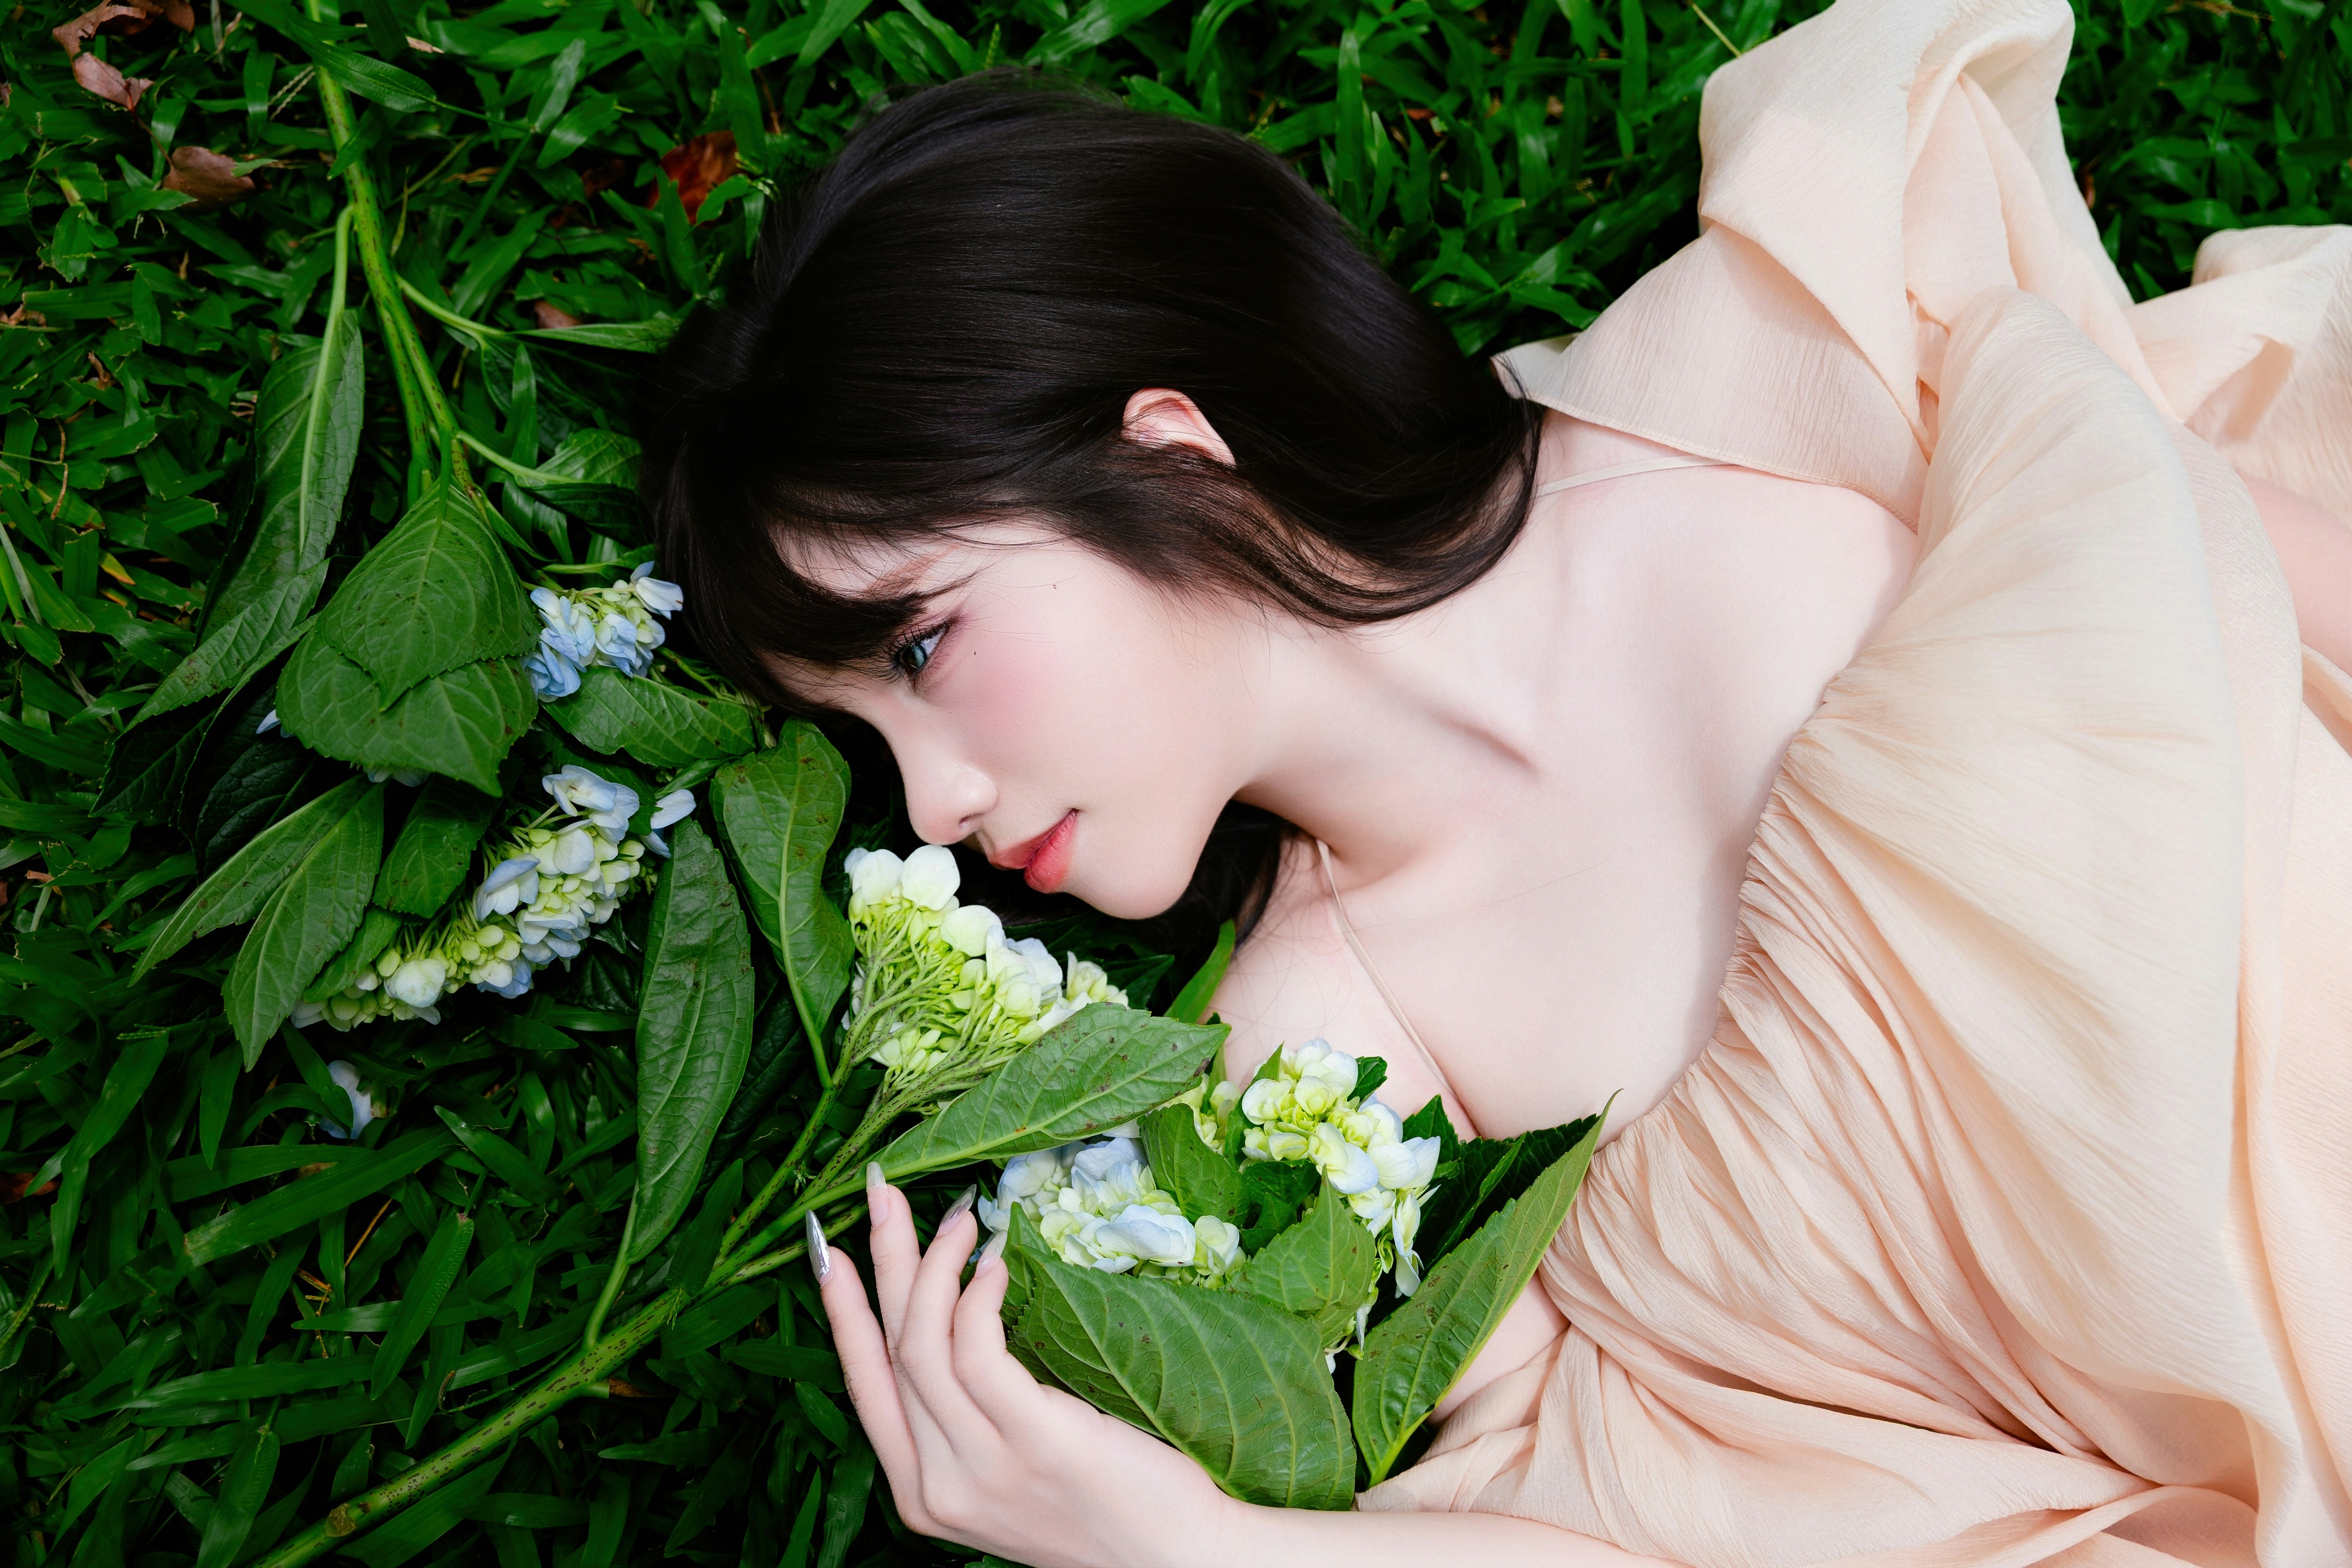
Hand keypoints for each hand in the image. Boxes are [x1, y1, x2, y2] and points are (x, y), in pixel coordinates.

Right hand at [815, 1166, 1240, 1567]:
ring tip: (959, 1218)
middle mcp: (938, 1487)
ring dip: (934, 1265)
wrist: (1176, 1559)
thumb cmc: (1102, 1507)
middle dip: (882, 1260)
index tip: (829, 1247)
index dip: (842, 1310)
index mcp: (922, 1495)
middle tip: (885, 1193)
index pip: (863, 1385)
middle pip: (891, 1350)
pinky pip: (978, 1351)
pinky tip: (995, 1264)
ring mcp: (982, 1470)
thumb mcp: (1008, 1476)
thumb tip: (950, 1327)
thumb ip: (967, 1426)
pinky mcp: (1034, 1442)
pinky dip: (977, 1295)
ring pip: (923, 1343)